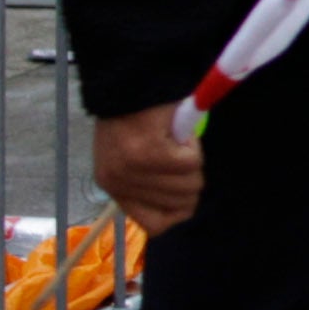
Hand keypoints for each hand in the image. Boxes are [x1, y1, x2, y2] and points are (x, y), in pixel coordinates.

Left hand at [92, 108, 204, 233]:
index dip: (179, 211)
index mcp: (114, 189)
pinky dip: (194, 146)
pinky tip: (179, 133)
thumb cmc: (134, 118)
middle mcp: (120, 184)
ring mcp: (134, 171)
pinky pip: (191, 162)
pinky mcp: (150, 153)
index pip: (156, 225)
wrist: (129, 83)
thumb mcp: (131, 159)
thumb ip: (149, 184)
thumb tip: (182, 206)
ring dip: (193, 161)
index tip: (183, 190)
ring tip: (178, 142)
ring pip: (189, 183)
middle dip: (191, 179)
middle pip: (181, 204)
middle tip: (181, 156)